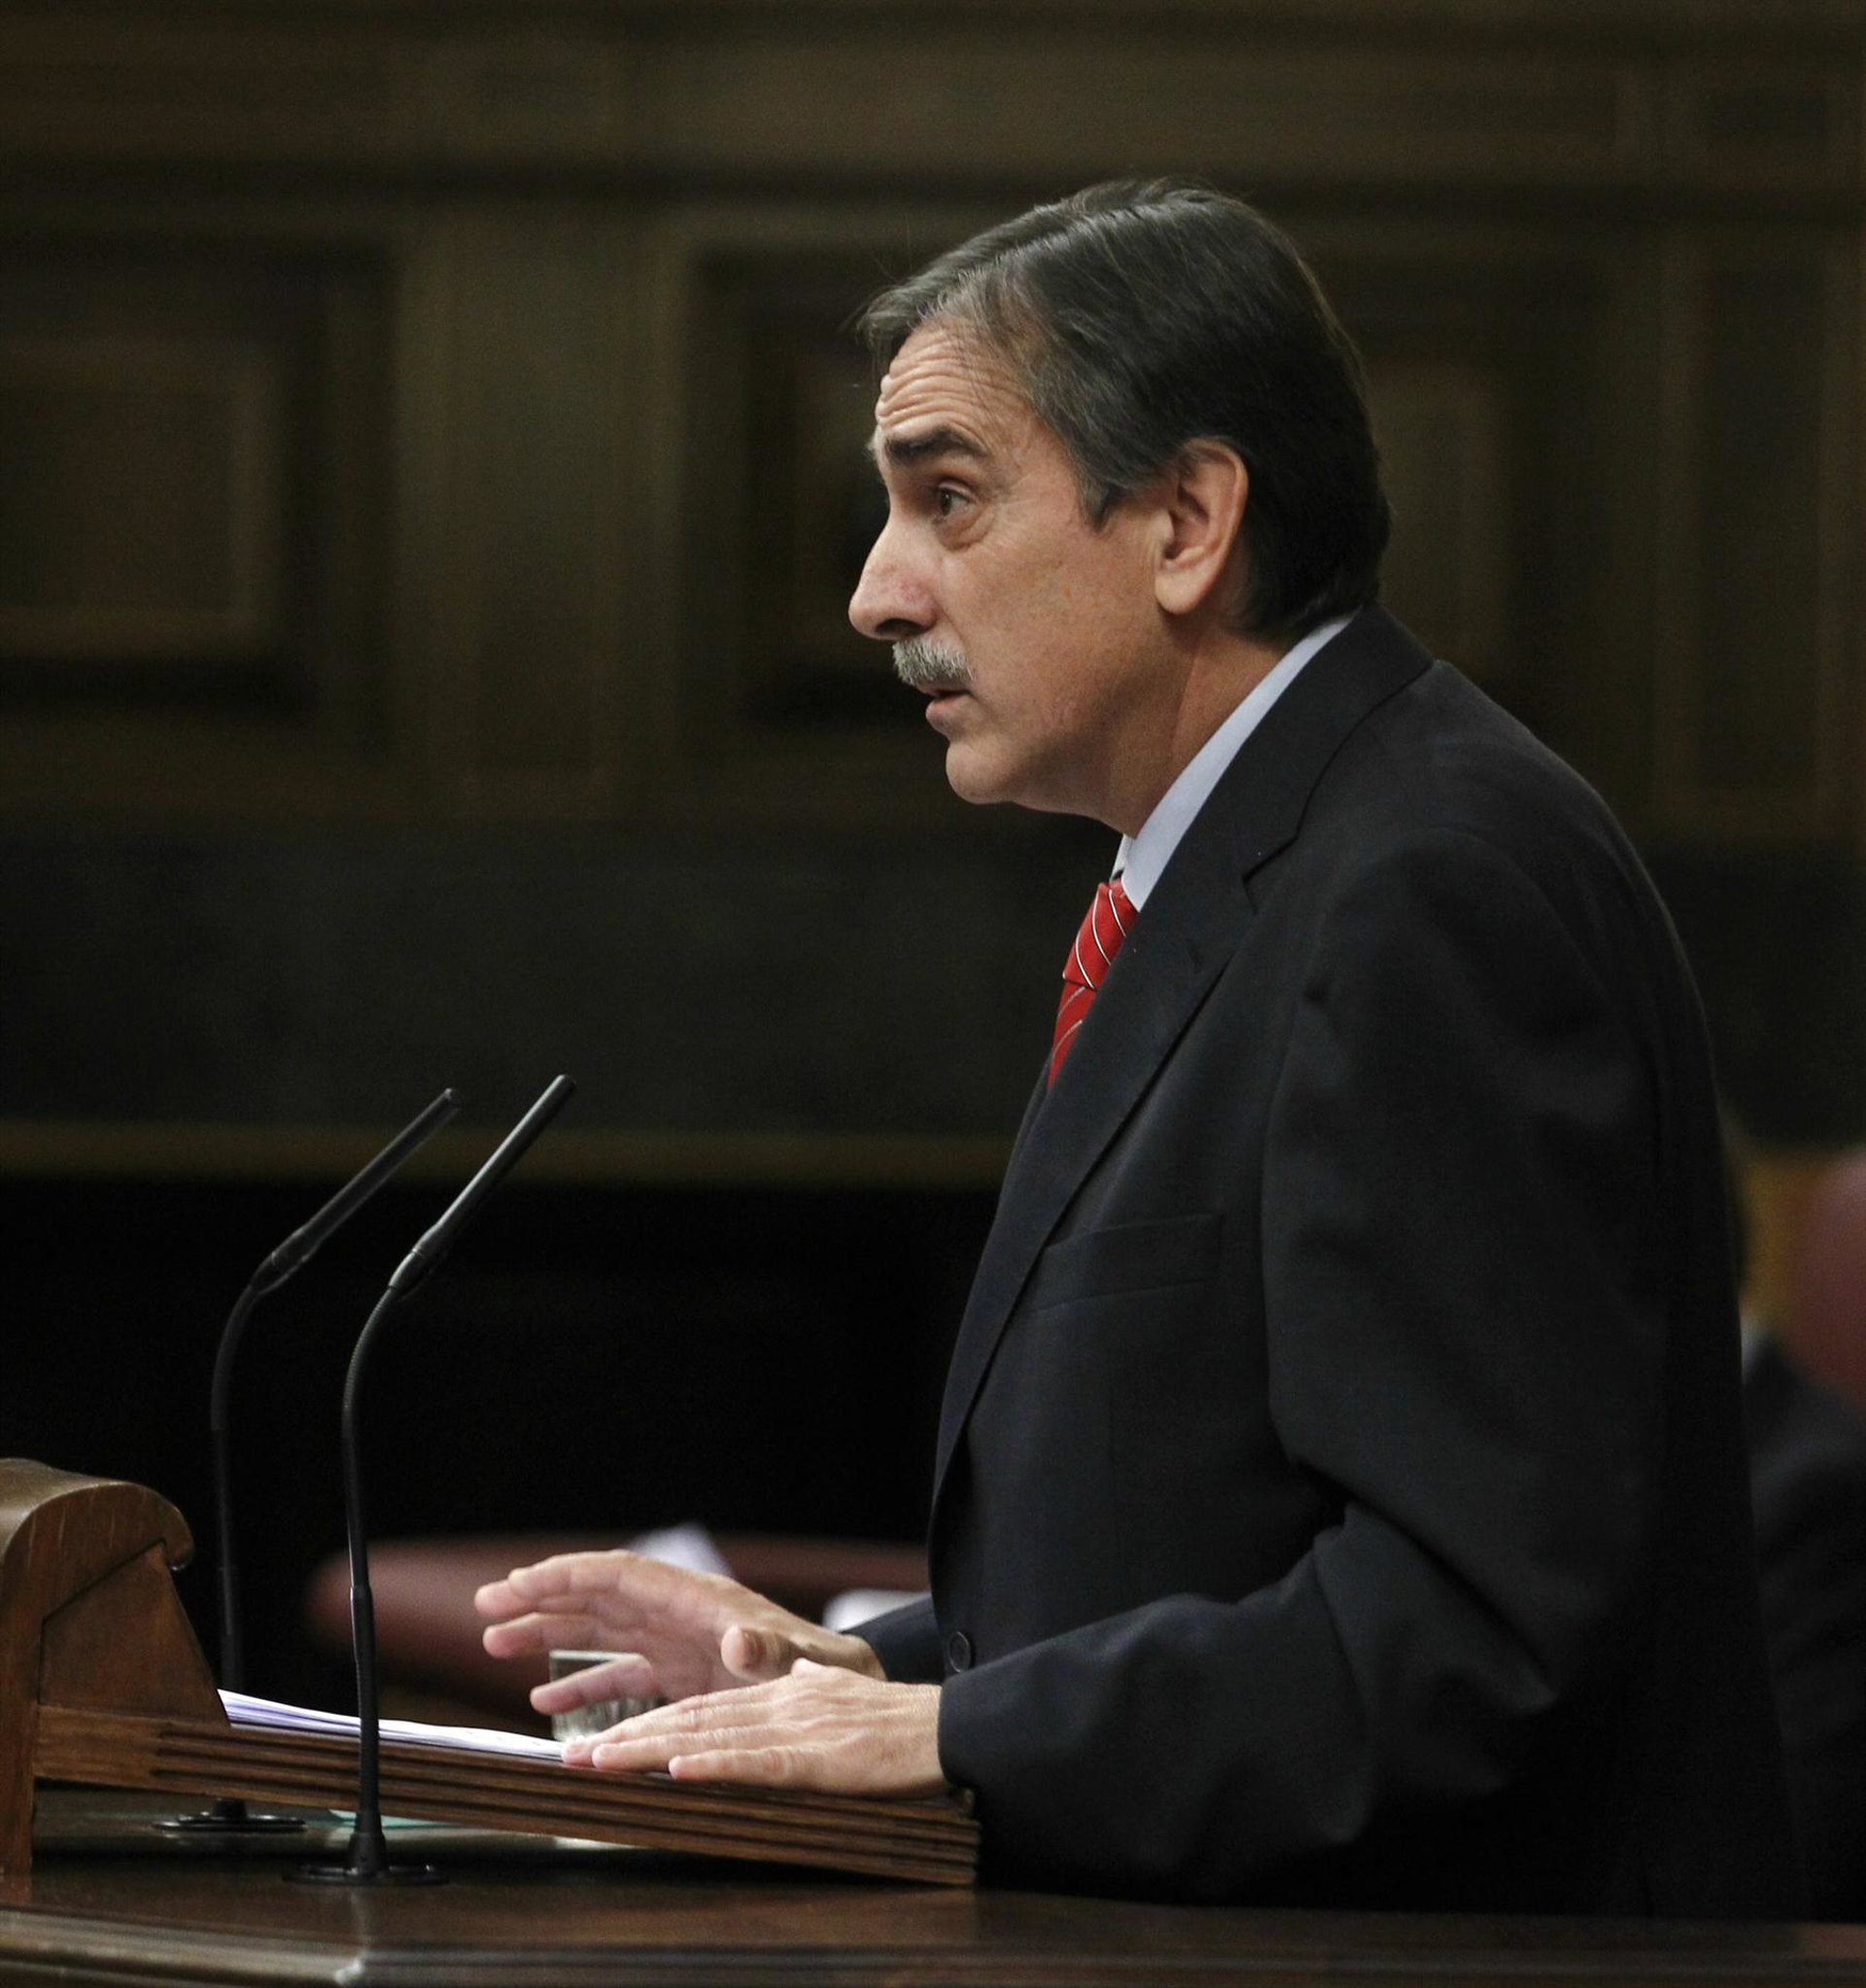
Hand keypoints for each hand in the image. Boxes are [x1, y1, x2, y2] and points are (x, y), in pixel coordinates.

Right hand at [474, 1550, 883, 1717]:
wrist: (851, 1698)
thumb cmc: (831, 1676)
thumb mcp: (804, 1663)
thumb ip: (771, 1651)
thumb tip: (739, 1640)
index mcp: (701, 1603)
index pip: (622, 1576)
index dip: (569, 1576)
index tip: (518, 1583)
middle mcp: (682, 1617)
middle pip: (599, 1596)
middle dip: (543, 1597)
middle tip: (484, 1608)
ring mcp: (679, 1646)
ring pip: (601, 1631)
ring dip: (550, 1635)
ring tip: (495, 1645)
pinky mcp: (683, 1679)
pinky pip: (622, 1676)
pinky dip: (582, 1685)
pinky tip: (545, 1701)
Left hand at [567, 1658, 946, 1795]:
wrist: (946, 1727)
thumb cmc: (894, 1722)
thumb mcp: (836, 1701)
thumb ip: (801, 1694)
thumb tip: (781, 1690)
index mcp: (778, 1697)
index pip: (699, 1710)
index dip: (645, 1725)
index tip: (598, 1745)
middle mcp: (776, 1708)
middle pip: (690, 1722)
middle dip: (627, 1739)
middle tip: (573, 1760)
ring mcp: (794, 1732)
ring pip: (709, 1739)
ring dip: (650, 1751)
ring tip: (600, 1763)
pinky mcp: (816, 1760)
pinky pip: (759, 1763)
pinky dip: (717, 1765)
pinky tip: (680, 1770)